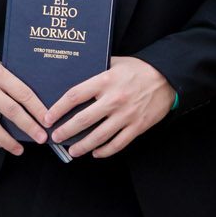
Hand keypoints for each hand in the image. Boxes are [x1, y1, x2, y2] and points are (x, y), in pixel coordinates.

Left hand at [43, 56, 175, 158]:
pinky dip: (105, 151)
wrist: (168, 77)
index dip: (58, 109)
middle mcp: (114, 99)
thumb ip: (96, 70)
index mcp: (105, 81)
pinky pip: (118, 143)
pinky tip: (96, 153)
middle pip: (83, 119)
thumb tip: (74, 75)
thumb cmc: (139, 69)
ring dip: (83, 146)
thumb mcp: (115, 63)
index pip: (75, 96)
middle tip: (56, 137)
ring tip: (72, 151)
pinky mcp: (138, 126)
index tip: (47, 117)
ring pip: (99, 136)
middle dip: (66, 131)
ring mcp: (126, 115)